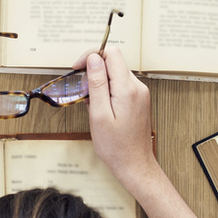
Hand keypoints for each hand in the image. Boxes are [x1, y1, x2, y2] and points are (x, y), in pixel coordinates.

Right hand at [84, 48, 159, 183]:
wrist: (134, 165)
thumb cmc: (116, 146)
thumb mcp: (99, 115)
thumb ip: (97, 84)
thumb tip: (93, 58)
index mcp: (127, 89)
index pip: (111, 53)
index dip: (92, 56)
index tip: (78, 68)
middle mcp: (137, 87)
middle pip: (113, 61)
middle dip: (94, 71)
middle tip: (82, 90)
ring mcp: (140, 93)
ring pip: (116, 73)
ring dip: (100, 82)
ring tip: (91, 104)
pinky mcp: (138, 99)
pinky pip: (120, 85)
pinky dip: (107, 90)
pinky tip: (101, 108)